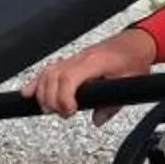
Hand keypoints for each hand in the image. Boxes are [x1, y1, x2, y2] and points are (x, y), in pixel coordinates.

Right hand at [24, 28, 156, 124]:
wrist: (136, 43)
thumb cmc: (134, 60)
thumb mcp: (131, 85)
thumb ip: (113, 105)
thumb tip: (97, 119)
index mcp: (95, 62)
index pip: (69, 77)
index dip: (64, 97)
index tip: (69, 112)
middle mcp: (81, 58)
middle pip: (53, 76)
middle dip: (51, 99)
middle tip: (62, 114)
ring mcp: (74, 58)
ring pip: (48, 72)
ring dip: (43, 93)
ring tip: (48, 109)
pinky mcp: (72, 61)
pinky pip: (50, 70)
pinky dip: (38, 82)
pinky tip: (29, 93)